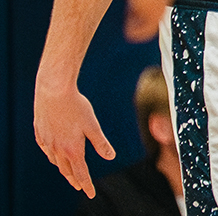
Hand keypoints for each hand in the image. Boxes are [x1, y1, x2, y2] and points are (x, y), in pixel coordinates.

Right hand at [33, 82, 112, 197]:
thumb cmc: (76, 106)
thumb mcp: (92, 125)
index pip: (81, 173)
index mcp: (72, 149)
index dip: (87, 184)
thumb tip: (111, 157)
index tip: (90, 194)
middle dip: (74, 179)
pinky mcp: (40, 132)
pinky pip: (45, 149)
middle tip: (80, 186)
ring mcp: (46, 141)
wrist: (54, 90)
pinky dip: (51, 155)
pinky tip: (53, 153)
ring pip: (54, 160)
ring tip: (68, 171)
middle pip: (66, 170)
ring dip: (62, 168)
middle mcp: (57, 148)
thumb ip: (100, 143)